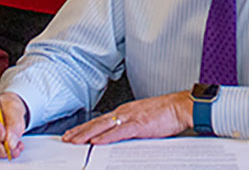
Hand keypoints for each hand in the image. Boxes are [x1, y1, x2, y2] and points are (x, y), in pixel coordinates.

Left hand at [62, 91, 192, 144]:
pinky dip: (105, 137)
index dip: (86, 128)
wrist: (181, 106)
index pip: (101, 120)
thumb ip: (131, 127)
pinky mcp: (138, 125)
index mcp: (126, 111)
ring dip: (86, 135)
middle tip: (66, 139)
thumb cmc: (167, 113)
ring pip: (103, 127)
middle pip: (97, 123)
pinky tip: (95, 142)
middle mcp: (124, 112)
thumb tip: (120, 137)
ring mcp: (130, 117)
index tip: (74, 133)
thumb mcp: (145, 119)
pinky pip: (118, 132)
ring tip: (74, 141)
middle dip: (80, 132)